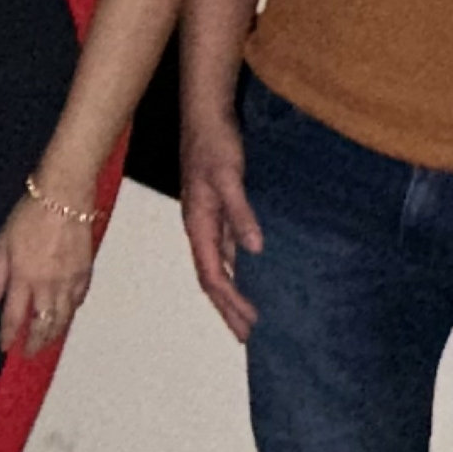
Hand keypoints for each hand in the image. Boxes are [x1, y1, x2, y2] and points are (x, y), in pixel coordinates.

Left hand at [0, 187, 95, 356]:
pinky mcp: (85, 273)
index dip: (9, 335)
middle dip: (36, 342)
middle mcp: (48, 285)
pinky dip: (71, 311)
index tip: (6, 348)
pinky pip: (78, 300)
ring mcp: (69, 281)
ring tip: (48, 342)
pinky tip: (66, 315)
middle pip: (43, 323)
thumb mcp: (3, 240)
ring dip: (55, 333)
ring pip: (63, 317)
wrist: (64, 198)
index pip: (15, 316)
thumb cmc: (29, 214)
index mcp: (24, 276)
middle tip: (30, 353)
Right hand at [181, 105, 263, 341]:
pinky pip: (226, 249)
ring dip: (232, 292)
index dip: (230, 302)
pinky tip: (252, 274)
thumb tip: (254, 251)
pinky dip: (238, 269)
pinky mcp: (218, 209)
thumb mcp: (228, 177)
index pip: (212, 274)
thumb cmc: (214, 143)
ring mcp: (208, 218)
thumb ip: (240, 213)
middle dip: (227, 308)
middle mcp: (200, 226)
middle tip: (248, 337)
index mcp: (197, 223)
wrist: (205, 114)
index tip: (250, 324)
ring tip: (249, 316)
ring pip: (218, 265)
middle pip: (211, 277)